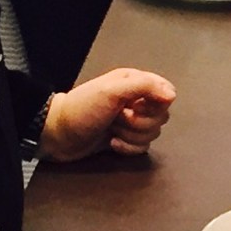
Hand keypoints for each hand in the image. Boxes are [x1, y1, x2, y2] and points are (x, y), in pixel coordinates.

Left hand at [39, 69, 176, 159]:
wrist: (58, 134)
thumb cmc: (82, 109)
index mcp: (134, 83)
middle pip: (161, 116)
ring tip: (112, 130)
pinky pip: (143, 147)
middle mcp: (136, 101)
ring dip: (132, 136)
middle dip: (140, 123)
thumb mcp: (112, 91)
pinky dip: (128, 148)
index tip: (136, 106)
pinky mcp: (126, 139)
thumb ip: (144, 86)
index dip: (156, 104)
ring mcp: (131, 121)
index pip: (165, 93)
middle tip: (118, 118)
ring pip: (153, 133)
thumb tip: (172, 95)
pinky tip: (112, 143)